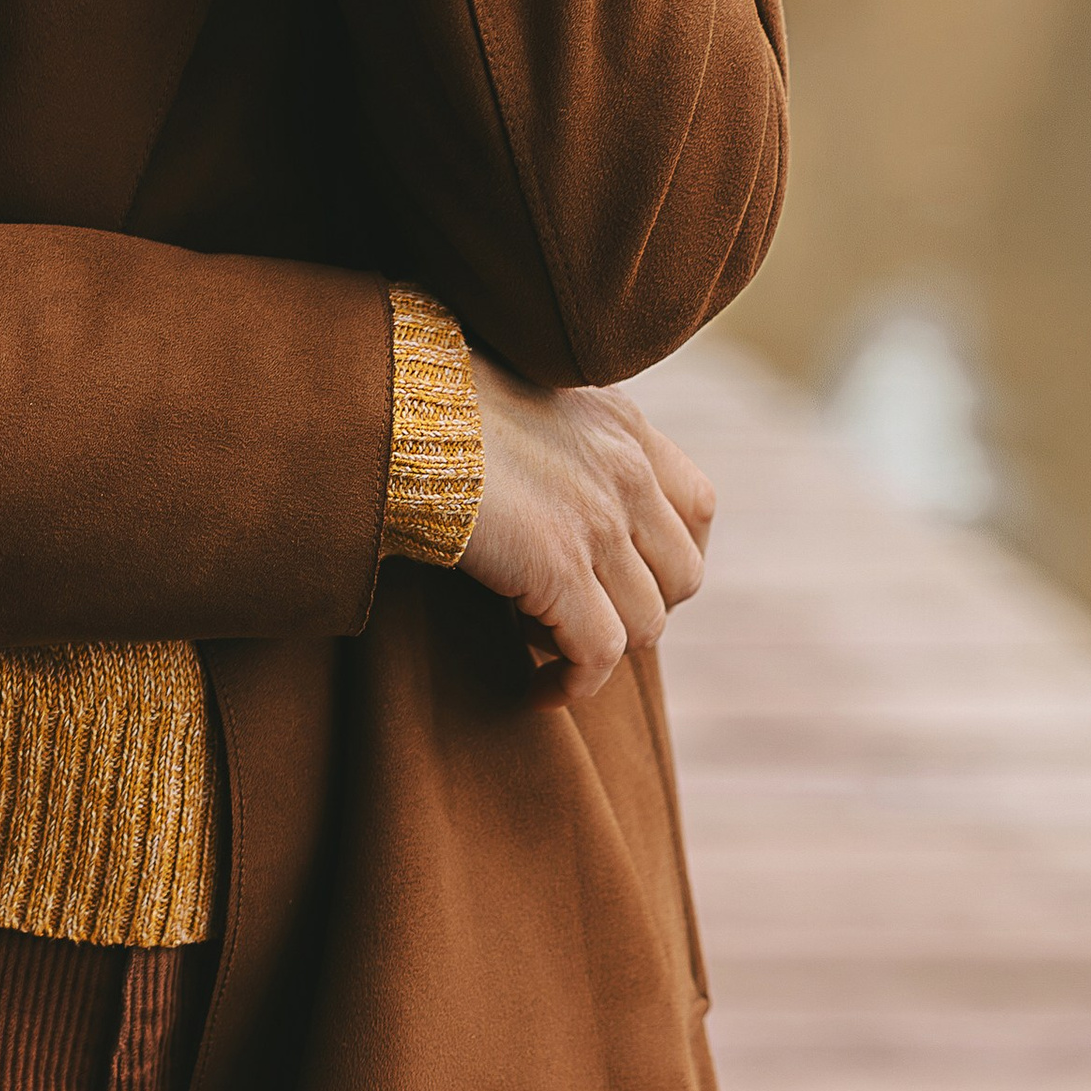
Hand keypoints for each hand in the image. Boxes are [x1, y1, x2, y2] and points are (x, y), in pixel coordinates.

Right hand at [458, 359, 716, 708]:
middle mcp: (626, 471)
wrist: (392, 407)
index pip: (698, 506)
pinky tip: (538, 690)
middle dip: (640, 608)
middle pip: (683, 575)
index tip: (629, 580)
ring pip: (647, 624)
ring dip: (601, 647)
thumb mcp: (524, 401)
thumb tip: (551, 490)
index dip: (671, 557)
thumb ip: (563, 441)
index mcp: (622, 425)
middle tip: (582, 617)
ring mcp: (599, 521)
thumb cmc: (431, 405)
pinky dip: (574, 685)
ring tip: (544, 639)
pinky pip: (601, 655)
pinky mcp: (560, 568)